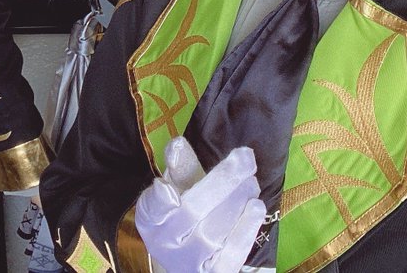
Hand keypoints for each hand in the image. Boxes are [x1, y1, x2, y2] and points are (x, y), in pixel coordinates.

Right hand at [134, 139, 264, 272]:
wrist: (191, 261)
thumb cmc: (185, 214)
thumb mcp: (178, 188)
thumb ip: (179, 166)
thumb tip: (178, 144)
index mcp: (150, 217)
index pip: (152, 206)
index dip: (159, 198)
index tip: (167, 187)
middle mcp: (165, 243)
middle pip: (192, 211)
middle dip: (221, 181)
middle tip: (245, 157)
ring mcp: (190, 262)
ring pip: (214, 229)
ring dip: (238, 200)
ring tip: (251, 180)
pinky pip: (232, 251)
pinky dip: (246, 227)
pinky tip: (256, 206)